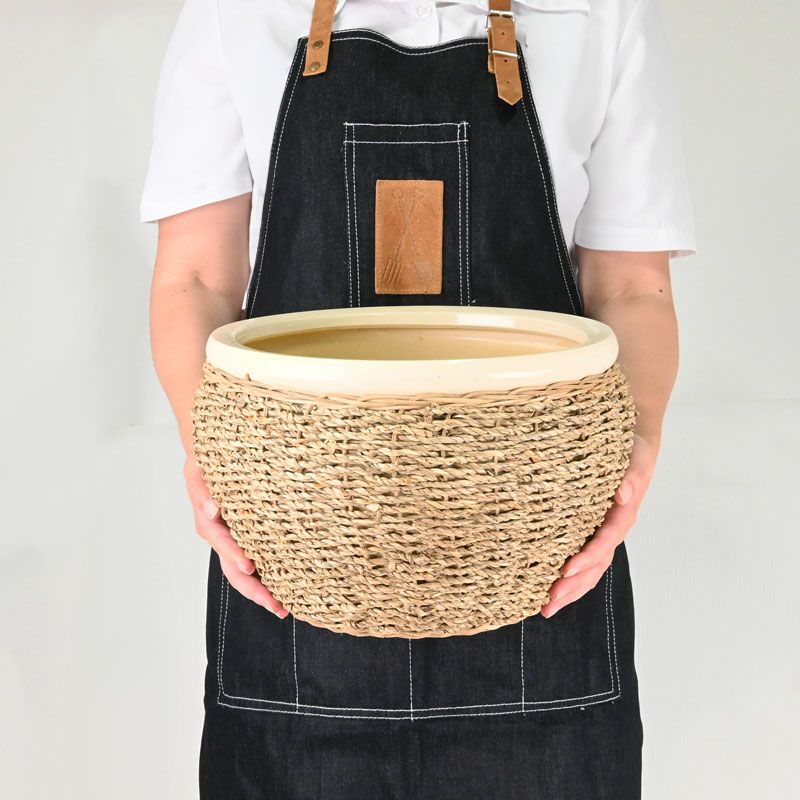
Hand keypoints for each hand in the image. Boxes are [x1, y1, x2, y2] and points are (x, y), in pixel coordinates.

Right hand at [184, 455, 288, 617]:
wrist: (212, 457)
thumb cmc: (207, 463)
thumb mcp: (197, 471)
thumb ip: (201, 491)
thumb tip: (212, 511)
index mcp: (209, 519)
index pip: (220, 540)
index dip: (233, 554)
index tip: (249, 566)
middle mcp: (221, 535)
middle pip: (232, 568)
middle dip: (252, 589)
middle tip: (275, 605)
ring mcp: (232, 539)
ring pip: (243, 571)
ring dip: (260, 591)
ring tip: (282, 607)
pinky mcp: (245, 538)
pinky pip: (254, 561)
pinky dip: (266, 578)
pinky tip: (285, 590)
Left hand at [539, 431, 658, 617]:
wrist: (638, 443)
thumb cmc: (634, 451)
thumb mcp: (636, 459)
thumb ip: (632, 477)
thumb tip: (624, 493)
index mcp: (623, 514)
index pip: (604, 542)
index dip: (586, 558)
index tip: (566, 571)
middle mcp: (614, 529)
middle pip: (595, 565)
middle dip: (573, 586)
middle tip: (548, 603)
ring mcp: (604, 533)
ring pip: (590, 569)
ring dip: (570, 590)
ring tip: (546, 607)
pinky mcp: (594, 531)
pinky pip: (584, 559)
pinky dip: (570, 577)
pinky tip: (551, 588)